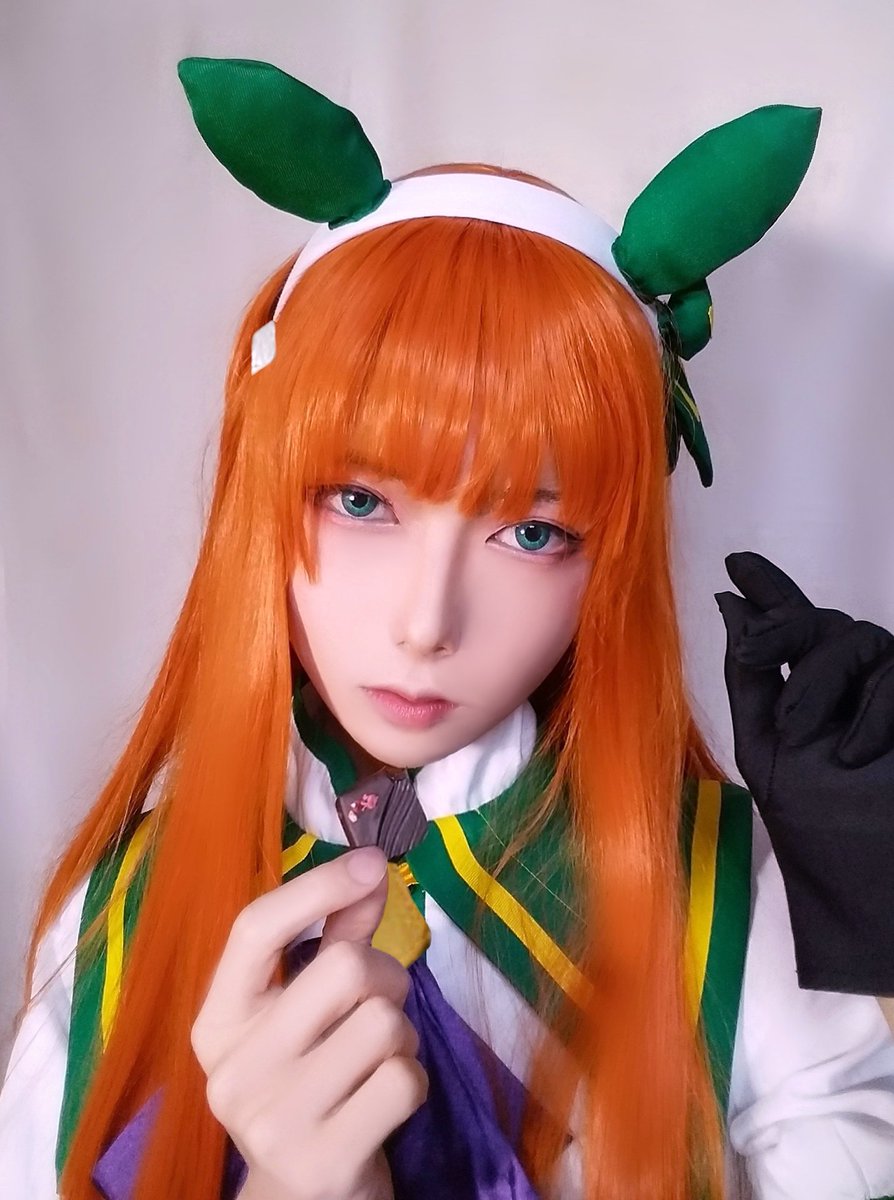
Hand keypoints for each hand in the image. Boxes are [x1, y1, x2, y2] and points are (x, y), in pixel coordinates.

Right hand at [191, 847, 427, 1199]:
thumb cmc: (310, 1085)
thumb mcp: (309, 1012)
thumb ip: (335, 938)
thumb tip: (371, 866)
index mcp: (217, 1023)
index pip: (253, 930)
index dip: (317, 887)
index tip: (372, 861)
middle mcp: (231, 1071)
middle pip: (342, 968)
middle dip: (385, 977)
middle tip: (381, 1004)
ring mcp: (271, 1122)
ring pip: (384, 1023)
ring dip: (401, 1035)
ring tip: (378, 1060)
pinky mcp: (322, 1163)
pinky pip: (403, 1080)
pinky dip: (413, 1081)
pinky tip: (385, 1101)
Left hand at [716, 551, 893, 994]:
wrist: (870, 883)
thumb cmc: (816, 826)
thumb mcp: (764, 745)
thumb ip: (749, 676)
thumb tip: (728, 602)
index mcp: (807, 692)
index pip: (791, 626)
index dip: (768, 588)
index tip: (736, 562)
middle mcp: (850, 685)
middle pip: (820, 623)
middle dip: (782, 632)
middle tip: (754, 651)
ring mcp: (889, 695)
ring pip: (859, 639)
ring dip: (821, 682)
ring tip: (803, 734)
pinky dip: (873, 712)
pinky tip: (856, 753)